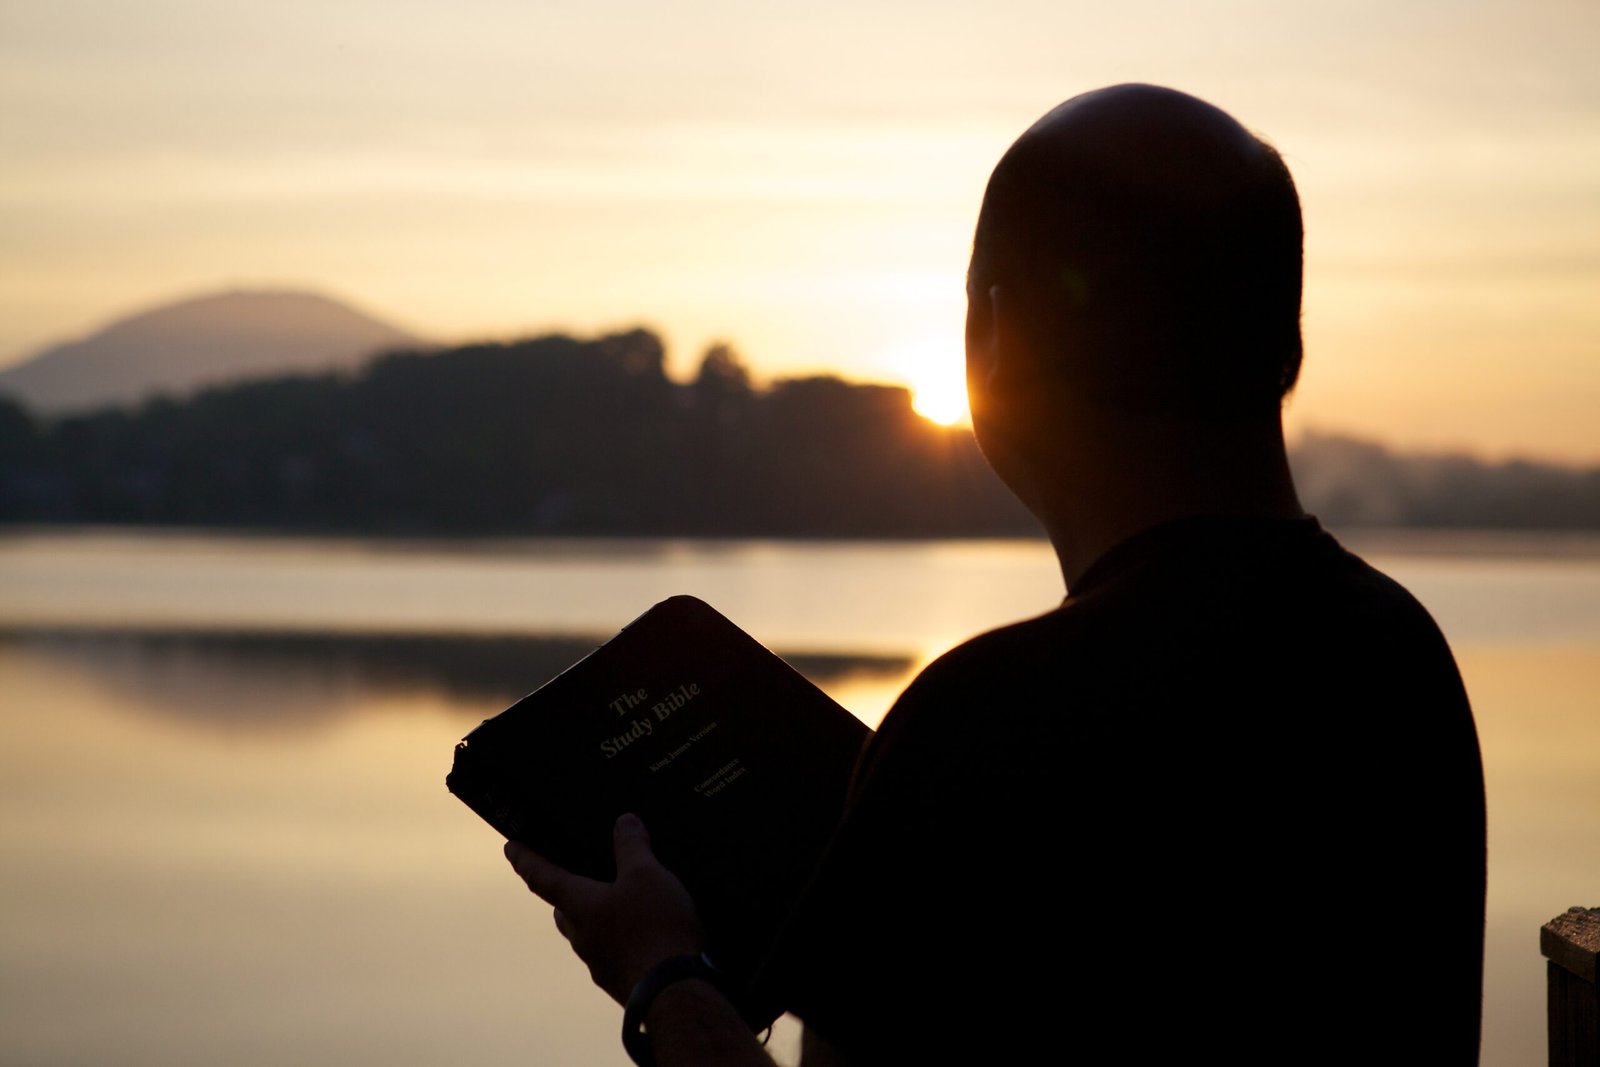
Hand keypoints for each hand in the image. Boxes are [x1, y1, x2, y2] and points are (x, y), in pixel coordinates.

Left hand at [505, 813, 706, 1003]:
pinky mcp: (619, 980)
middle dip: (565, 893)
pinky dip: (619, 939)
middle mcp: (581, 935)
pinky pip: (611, 953)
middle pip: (564, 909)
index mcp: (579, 905)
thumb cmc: (655, 928)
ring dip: (595, 918)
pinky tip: (642, 935)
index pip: (542, 877)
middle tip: (574, 876)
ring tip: (619, 904)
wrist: (676, 991)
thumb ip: (632, 846)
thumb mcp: (647, 874)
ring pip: (587, 934)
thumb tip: (624, 821)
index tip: (510, 848)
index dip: (525, 859)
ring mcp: (598, 962)